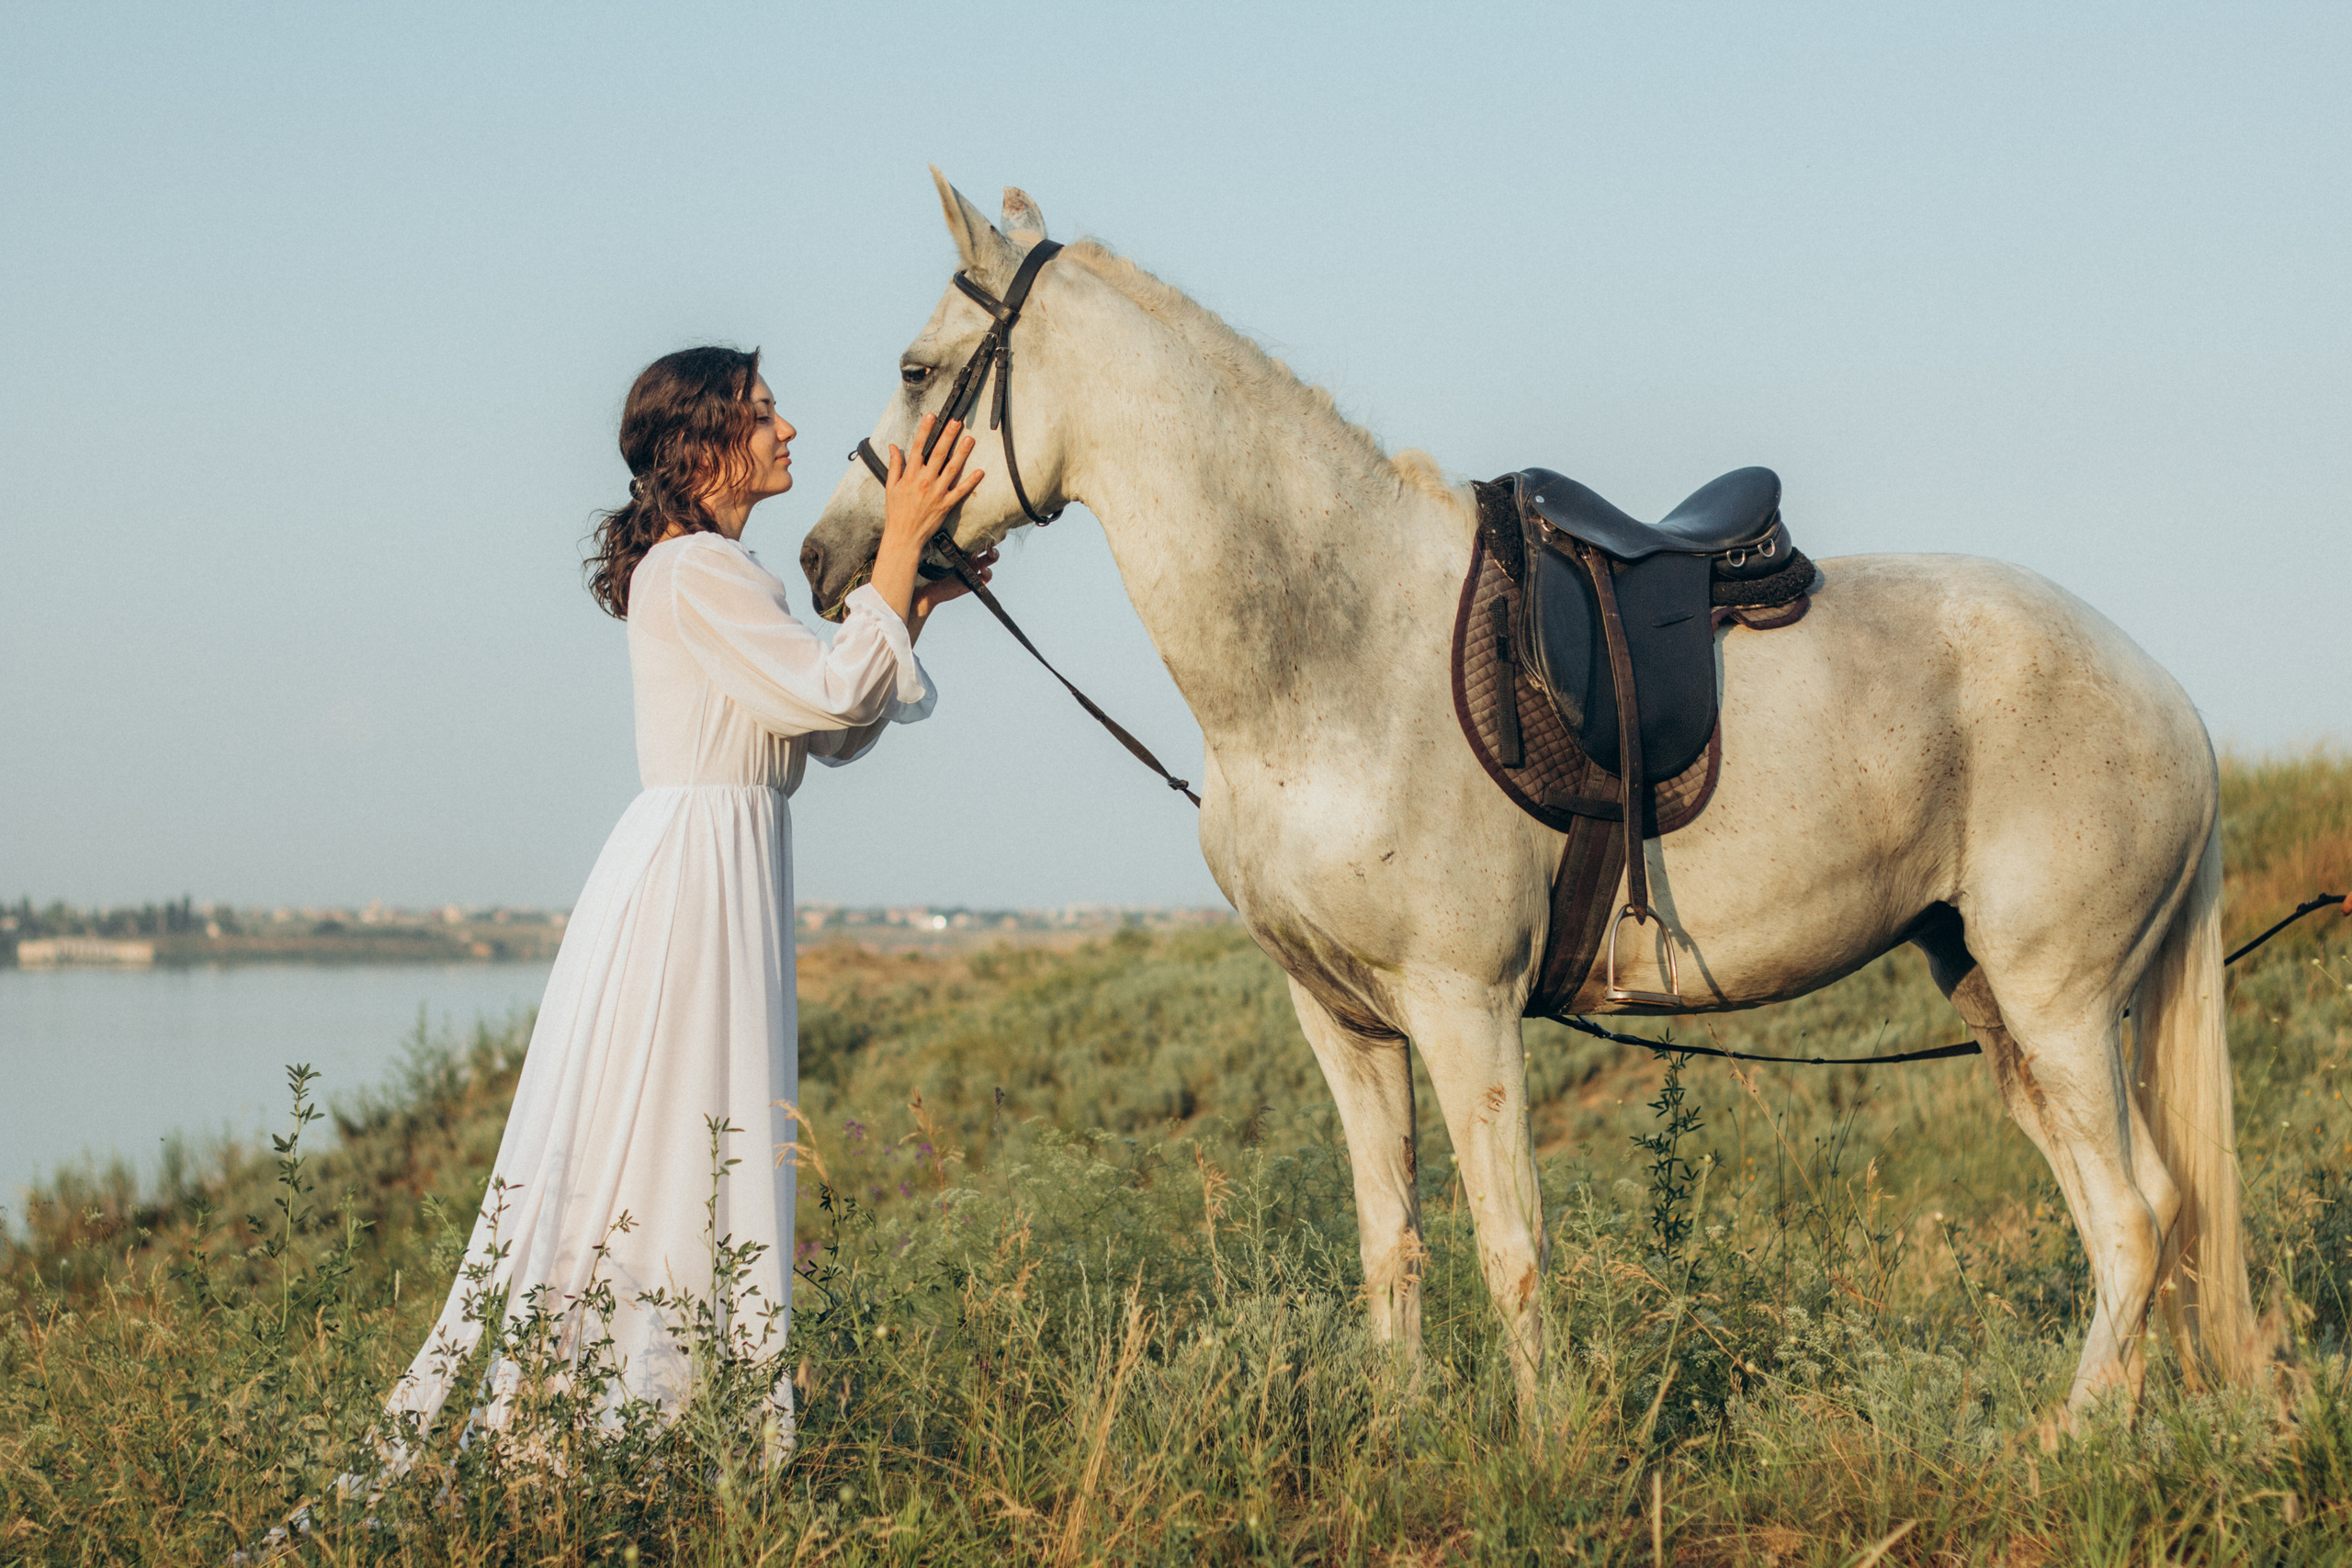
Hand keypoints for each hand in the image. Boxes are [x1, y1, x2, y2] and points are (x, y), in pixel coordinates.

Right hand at [870, 415, 984, 623]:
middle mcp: (924, 481)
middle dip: (947, 435)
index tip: (931, 416)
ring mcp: (937, 492)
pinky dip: (971, 481)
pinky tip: (980, 471)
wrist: (903, 536)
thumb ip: (895, 465)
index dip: (925, 430)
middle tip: (957, 421)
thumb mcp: (890, 486)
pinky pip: (961, 491)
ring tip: (970, 438)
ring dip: (962, 453)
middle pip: (938, 453)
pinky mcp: (946, 504)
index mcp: (910, 475)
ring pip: (952, 468)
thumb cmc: (896, 512)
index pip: (918, 447)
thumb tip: (894, 446)